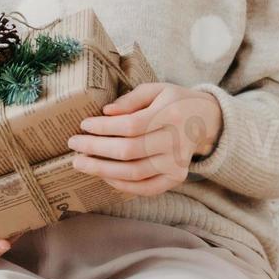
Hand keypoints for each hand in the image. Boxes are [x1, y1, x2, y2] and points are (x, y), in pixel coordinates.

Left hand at [67, 82, 222, 196]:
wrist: (206, 120)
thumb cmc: (173, 101)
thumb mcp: (155, 89)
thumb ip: (130, 99)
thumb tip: (106, 112)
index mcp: (170, 115)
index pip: (130, 126)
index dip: (104, 127)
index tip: (83, 125)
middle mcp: (175, 142)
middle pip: (128, 151)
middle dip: (95, 149)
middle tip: (73, 145)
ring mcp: (176, 163)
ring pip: (134, 173)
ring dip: (102, 170)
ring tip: (80, 163)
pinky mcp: (176, 178)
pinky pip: (147, 189)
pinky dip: (123, 186)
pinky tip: (104, 176)